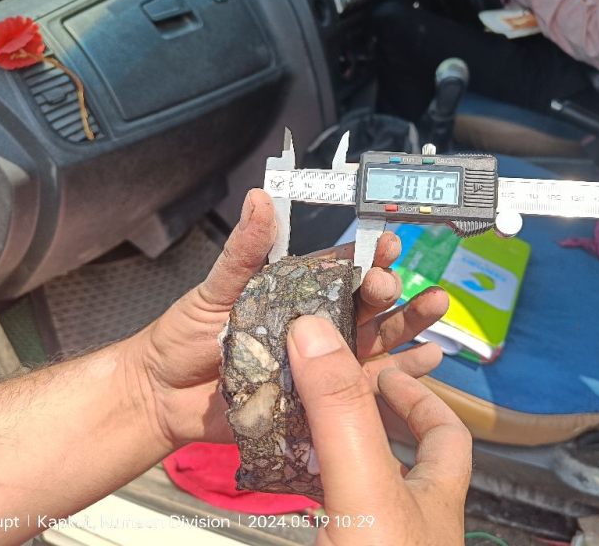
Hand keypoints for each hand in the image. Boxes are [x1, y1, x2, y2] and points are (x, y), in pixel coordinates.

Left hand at [128, 189, 448, 447]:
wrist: (163, 396)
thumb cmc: (186, 337)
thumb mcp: (216, 288)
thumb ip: (244, 251)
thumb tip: (260, 197)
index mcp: (295, 292)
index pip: (340, 269)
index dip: (366, 255)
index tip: (387, 242)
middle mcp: (316, 325)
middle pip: (364, 304)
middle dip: (385, 289)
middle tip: (390, 283)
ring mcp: (322, 363)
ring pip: (375, 340)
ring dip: (408, 322)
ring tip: (436, 304)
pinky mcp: (323, 401)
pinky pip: (366, 386)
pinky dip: (401, 372)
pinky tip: (430, 357)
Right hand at [287, 316, 471, 544]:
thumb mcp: (367, 487)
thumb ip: (344, 415)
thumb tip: (313, 331)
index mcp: (435, 492)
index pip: (446, 432)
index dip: (419, 395)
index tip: (385, 371)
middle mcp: (410, 515)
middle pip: (397, 450)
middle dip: (366, 414)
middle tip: (328, 387)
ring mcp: (376, 537)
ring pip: (354, 481)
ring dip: (327, 449)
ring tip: (297, 418)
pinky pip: (325, 511)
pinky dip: (302, 487)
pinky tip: (278, 476)